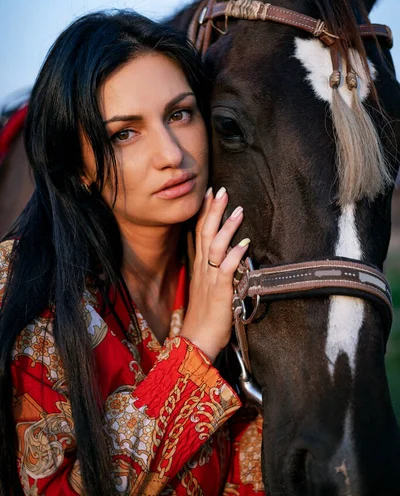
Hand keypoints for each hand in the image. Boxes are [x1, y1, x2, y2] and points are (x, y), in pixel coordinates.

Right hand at [181, 187, 249, 362]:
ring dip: (226, 227)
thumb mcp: (206, 287)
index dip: (204, 213)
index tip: (209, 193)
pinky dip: (234, 255)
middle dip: (213, 210)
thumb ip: (213, 269)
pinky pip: (226, 269)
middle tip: (221, 190)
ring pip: (214, 246)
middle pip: (205, 233)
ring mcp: (209, 279)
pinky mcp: (218, 292)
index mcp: (199, 266)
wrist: (196, 342)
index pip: (199, 233)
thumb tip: (225, 254)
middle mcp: (202, 269)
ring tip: (237, 210)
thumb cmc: (205, 316)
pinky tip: (244, 243)